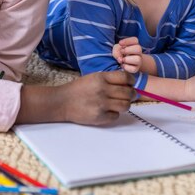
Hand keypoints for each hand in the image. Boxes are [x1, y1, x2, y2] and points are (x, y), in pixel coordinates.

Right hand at [18, 71, 134, 125]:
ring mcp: (101, 104)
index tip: (131, 84)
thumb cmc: (78, 89)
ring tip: (119, 103)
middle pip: (128, 93)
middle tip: (129, 95)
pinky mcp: (99, 117)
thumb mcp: (93, 77)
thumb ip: (109, 79)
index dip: (131, 81)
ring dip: (125, 104)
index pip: (125, 78)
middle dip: (132, 94)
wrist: (62, 102)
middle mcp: (102, 90)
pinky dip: (114, 114)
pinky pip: (116, 116)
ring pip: (125, 105)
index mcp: (101, 78)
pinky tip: (107, 111)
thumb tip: (129, 85)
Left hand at [112, 37, 141, 72]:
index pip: (135, 40)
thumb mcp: (116, 49)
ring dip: (127, 59)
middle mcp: (138, 52)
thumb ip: (116, 51)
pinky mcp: (136, 68)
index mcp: (134, 45)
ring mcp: (138, 60)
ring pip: (137, 59)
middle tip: (122, 52)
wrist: (123, 63)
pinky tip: (123, 65)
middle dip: (128, 50)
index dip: (127, 41)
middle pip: (138, 48)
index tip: (120, 43)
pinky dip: (126, 67)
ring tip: (122, 60)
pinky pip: (133, 69)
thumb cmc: (120, 53)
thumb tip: (120, 59)